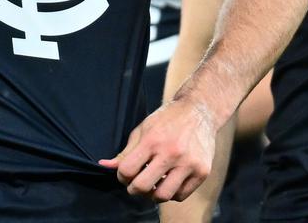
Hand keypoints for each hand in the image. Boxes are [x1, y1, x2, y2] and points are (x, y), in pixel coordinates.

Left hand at [100, 97, 217, 202]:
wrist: (198, 112)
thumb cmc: (166, 120)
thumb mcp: (142, 130)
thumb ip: (125, 151)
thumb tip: (104, 165)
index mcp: (152, 141)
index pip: (127, 170)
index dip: (121, 176)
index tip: (124, 175)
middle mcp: (171, 153)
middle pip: (144, 186)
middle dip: (134, 189)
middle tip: (134, 185)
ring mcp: (189, 164)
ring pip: (164, 195)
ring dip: (153, 195)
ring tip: (151, 185)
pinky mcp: (203, 172)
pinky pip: (181, 195)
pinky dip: (171, 194)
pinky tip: (167, 183)